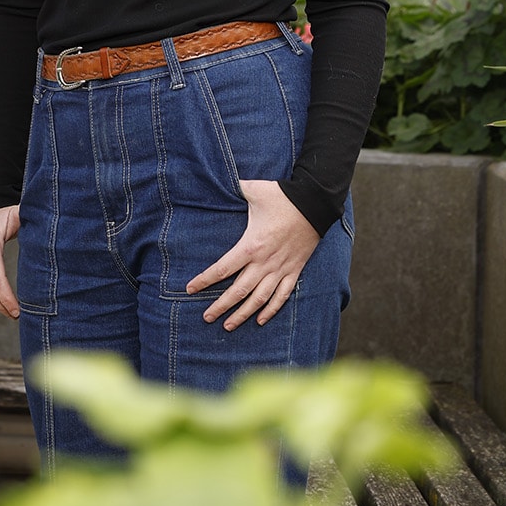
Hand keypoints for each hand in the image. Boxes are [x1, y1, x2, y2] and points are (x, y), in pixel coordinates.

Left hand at [187, 179, 321, 329]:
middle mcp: (265, 262)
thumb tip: (216, 180)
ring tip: (228, 325)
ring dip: (243, 313)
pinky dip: (271, 309)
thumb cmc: (282, 196)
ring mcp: (281, 268)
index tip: (190, 289)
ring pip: (260, 298)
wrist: (315, 204)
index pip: (222, 268)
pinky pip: (282, 295)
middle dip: (221, 306)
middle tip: (206, 317)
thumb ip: (233, 188)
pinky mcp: (295, 270)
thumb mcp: (253, 190)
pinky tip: (260, 320)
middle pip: (239, 290)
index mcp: (251, 245)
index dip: (205, 280)